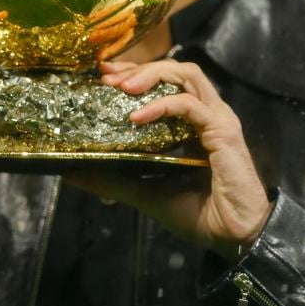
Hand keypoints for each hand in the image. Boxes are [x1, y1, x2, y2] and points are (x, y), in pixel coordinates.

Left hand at [65, 60, 271, 261]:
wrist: (234, 238)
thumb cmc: (199, 214)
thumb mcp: (144, 192)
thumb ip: (112, 179)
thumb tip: (71, 173)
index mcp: (190, 122)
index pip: (163, 81)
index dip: (133, 72)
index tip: (103, 73)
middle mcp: (206, 113)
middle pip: (174, 69)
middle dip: (138, 68)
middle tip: (107, 77)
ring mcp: (217, 119)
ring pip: (186, 74)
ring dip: (151, 75)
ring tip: (122, 88)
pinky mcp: (224, 131)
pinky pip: (190, 105)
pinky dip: (161, 105)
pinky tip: (137, 117)